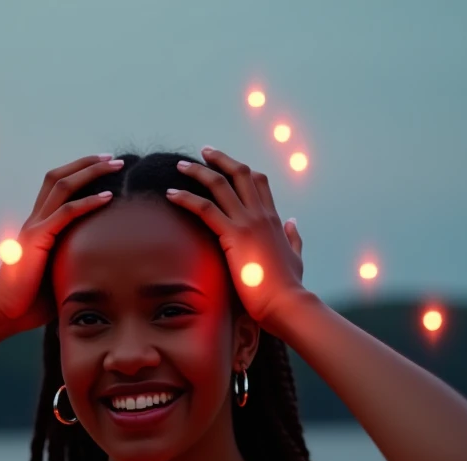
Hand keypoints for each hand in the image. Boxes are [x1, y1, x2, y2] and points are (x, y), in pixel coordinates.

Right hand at [0, 153, 119, 335]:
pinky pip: (66, 213)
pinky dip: (87, 203)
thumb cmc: (29, 303)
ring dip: (90, 172)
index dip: (80, 174)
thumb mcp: (58, 277)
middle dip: (87, 164)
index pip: (58, 189)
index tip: (105, 170)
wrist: (2, 312)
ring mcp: (35, 227)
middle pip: (59, 177)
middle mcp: (35, 221)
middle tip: (113, 159)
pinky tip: (107, 198)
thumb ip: (74, 265)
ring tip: (114, 166)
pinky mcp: (37, 239)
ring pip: (62, 186)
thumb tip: (103, 272)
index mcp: (39, 227)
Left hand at [166, 146, 306, 338]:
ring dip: (197, 172)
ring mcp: (247, 223)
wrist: (286, 302)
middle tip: (203, 152)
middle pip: (240, 173)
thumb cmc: (288, 286)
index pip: (258, 183)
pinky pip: (205, 209)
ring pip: (219, 184)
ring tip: (180, 166)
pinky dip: (186, 198)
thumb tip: (292, 221)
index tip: (227, 165)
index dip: (242, 170)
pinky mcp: (234, 236)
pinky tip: (171, 194)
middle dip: (220, 159)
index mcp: (273, 219)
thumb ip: (293, 237)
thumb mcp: (295, 256)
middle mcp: (260, 215)